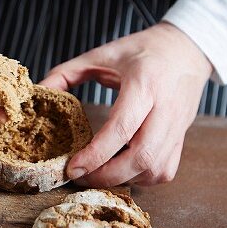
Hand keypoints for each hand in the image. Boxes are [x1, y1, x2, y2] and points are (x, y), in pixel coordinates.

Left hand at [38, 23, 211, 186]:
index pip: (122, 127)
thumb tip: (37, 91)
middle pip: (141, 156)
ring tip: (98, 173)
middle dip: (106, 175)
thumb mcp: (103, 54)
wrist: (188, 48)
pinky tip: (123, 169)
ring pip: (153, 169)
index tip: (72, 168)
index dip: (96, 154)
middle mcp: (166, 107)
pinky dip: (140, 179)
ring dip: (122, 179)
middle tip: (80, 176)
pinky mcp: (181, 139)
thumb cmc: (143, 52)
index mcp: (145, 82)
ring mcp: (177, 126)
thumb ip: (67, 73)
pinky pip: (163, 172)